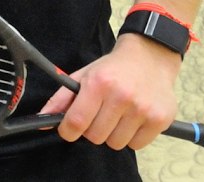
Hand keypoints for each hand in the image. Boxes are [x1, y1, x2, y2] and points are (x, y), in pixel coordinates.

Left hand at [38, 34, 179, 149]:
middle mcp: (121, 96)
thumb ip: (62, 98)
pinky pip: (136, 145)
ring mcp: (143, 109)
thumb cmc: (113, 69)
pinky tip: (133, 119)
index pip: (77, 121)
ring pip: (116, 144)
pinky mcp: (160, 119)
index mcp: (98, 83)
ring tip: (118, 115)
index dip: (68, 131)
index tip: (69, 130)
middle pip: (96, 136)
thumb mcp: (84, 75)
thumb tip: (43, 118)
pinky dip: (132, 137)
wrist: (149, 57)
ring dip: (113, 134)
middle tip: (99, 115)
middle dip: (92, 130)